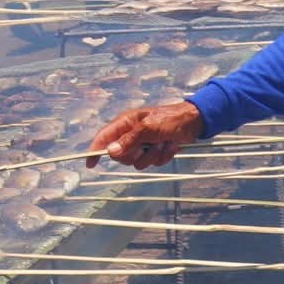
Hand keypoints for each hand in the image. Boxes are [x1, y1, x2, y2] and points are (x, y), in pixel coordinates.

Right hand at [88, 101, 204, 169]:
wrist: (193, 123)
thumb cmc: (169, 119)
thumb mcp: (148, 128)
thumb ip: (129, 140)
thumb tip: (110, 152)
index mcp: (125, 123)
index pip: (104, 137)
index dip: (95, 150)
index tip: (90, 164)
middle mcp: (131, 134)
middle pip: (121, 155)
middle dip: (136, 154)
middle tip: (147, 146)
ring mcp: (142, 144)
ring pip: (137, 162)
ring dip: (153, 155)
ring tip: (163, 143)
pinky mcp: (153, 151)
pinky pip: (152, 163)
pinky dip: (162, 156)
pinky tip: (170, 146)